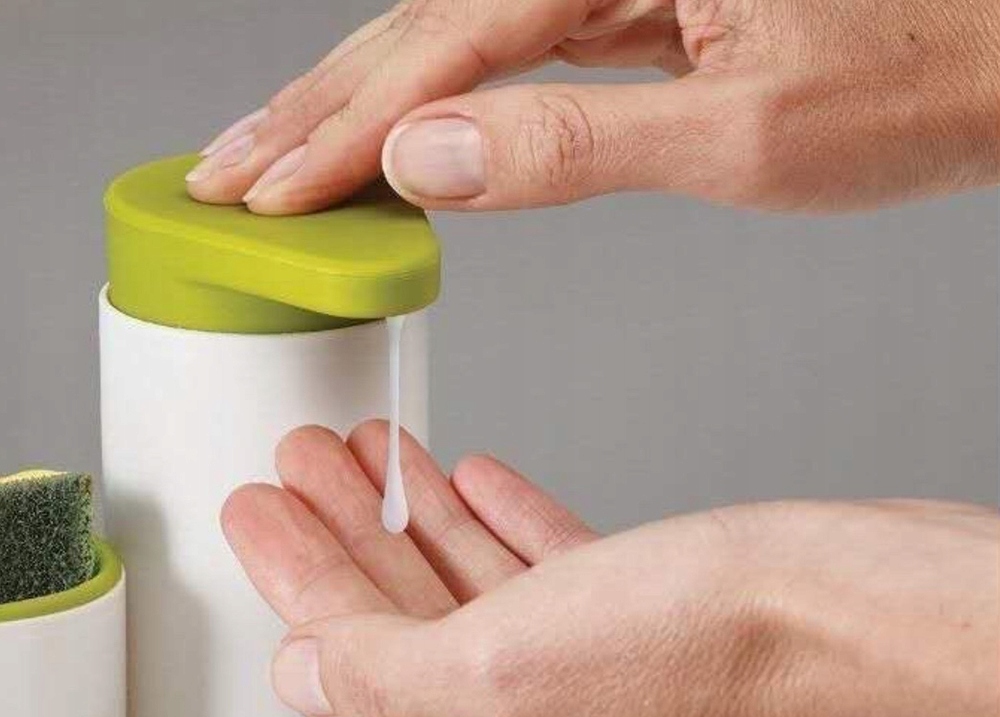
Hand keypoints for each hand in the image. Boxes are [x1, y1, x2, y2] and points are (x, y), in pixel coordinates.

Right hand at [185, 0, 999, 212]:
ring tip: (275, 153)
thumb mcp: (745, 134)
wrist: (994, 54)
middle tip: (229, 170)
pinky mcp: (625, 5)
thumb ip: (578, 145)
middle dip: (317, 106)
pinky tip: (389, 135)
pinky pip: (500, 52)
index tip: (269, 190)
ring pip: (446, 36)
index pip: (444, 44)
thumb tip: (432, 156)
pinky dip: (431, 102)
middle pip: (420, 23)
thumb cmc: (915, 84)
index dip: (345, 126)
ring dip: (353, 100)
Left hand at [222, 422, 998, 716]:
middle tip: (299, 463)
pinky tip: (470, 477)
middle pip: (402, 608)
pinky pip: (539, 563)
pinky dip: (498, 518)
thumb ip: (388, 679)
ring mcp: (589, 658)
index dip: (292, 574)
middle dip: (344, 528)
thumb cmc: (713, 645)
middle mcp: (536, 712)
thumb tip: (301, 676)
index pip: (351, 653)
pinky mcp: (638, 610)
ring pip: (467, 577)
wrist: (853, 605)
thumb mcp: (511, 668)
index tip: (256, 507)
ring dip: (412, 509)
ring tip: (369, 449)